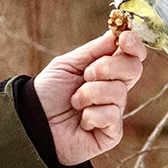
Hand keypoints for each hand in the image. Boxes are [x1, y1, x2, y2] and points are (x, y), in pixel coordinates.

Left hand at [32, 30, 146, 166]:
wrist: (33, 121)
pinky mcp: (112, 133)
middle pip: (134, 69)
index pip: (132, 55)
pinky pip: (111, 115)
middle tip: (86, 74)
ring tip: (74, 101)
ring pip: (118, 91)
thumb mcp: (68, 64)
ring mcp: (115, 111)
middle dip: (108, 66)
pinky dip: (90, 115)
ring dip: (90, 93)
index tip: (124, 38)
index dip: (134, 45)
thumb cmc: (48, 92)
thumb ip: (94, 50)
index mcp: (106, 71)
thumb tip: (117, 34)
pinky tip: (81, 122)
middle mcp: (114, 90)